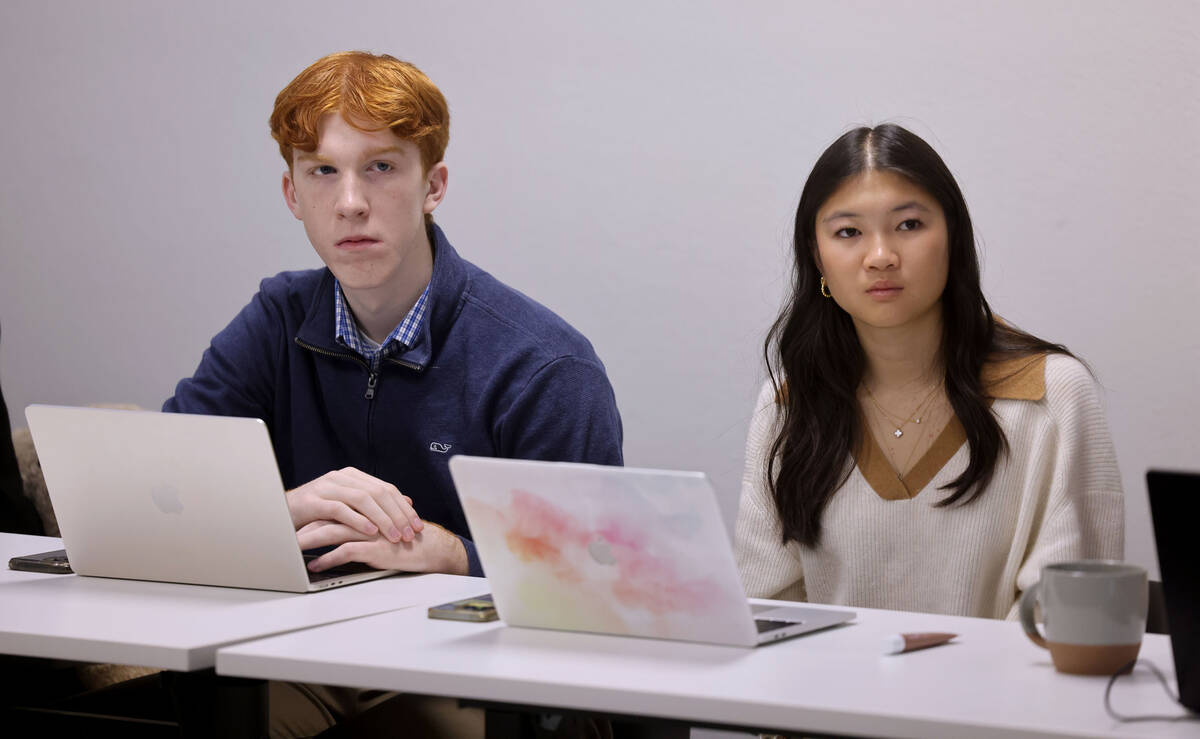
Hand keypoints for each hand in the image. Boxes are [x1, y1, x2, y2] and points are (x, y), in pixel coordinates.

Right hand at [286, 467, 423, 543]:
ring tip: (394, 536)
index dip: (404, 507)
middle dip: (397, 515)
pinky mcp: (312, 501)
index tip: (417, 525)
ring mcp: (326, 487)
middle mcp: (340, 477)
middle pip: (378, 493)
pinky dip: (358, 521)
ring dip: (382, 519)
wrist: (277, 512)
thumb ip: (374, 502)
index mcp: (352, 476)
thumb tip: (407, 502)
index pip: (386, 488)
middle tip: (409, 533)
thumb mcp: (349, 505)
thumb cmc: (316, 513)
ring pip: (362, 499)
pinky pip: (340, 509)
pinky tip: (370, 532)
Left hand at [297, 519, 467, 575]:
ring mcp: (369, 531)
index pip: (332, 505)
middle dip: (304, 524)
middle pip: (326, 515)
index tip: (294, 520)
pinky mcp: (374, 548)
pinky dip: (328, 559)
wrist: (430, 548)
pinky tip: (316, 565)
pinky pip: (345, 552)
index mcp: (365, 508)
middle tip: (284, 531)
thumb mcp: (381, 525)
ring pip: (331, 531)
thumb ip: (362, 520)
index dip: (312, 513)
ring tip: (291, 548)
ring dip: (309, 540)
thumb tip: (338, 524)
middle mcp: (365, 515)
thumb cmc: (405, 539)